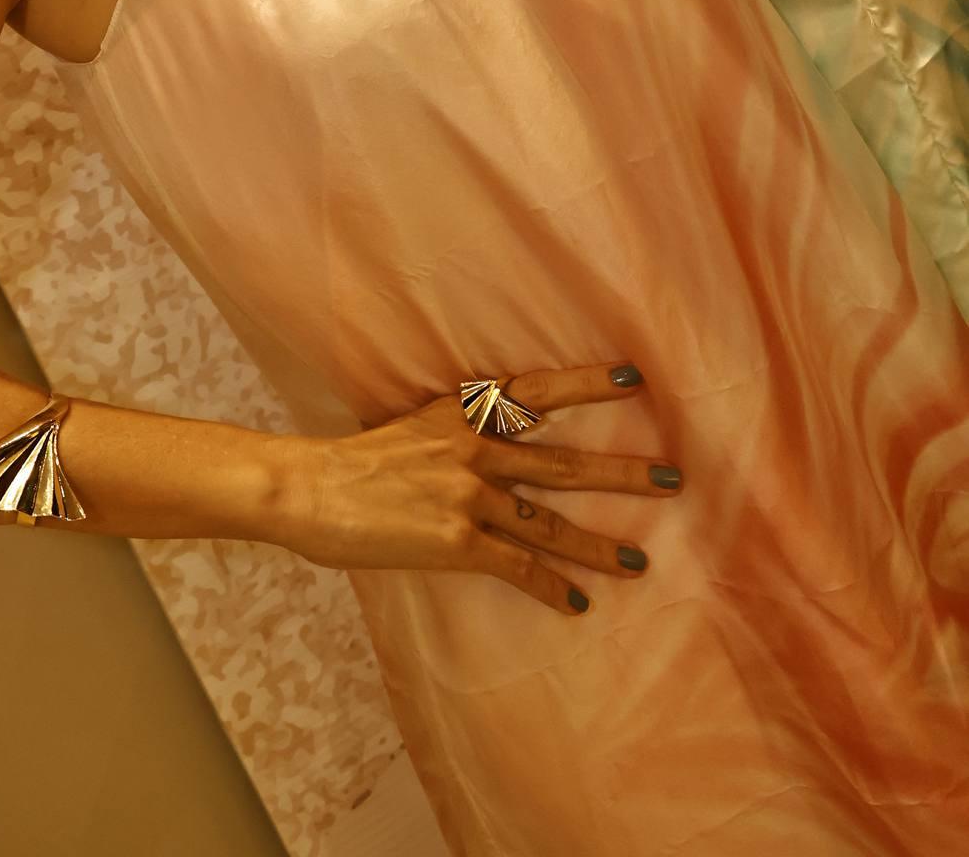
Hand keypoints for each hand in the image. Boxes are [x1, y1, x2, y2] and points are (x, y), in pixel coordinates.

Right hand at [266, 363, 682, 617]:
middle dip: (622, 473)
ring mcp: (468, 495)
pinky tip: (577, 604)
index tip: (634, 377)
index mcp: (463, 413)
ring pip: (551, 522)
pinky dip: (551, 587)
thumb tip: (497, 435)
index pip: (538, 391)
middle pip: (564, 461)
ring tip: (641, 562)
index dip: (588, 384)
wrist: (309, 489)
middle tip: (672, 479)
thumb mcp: (413, 424)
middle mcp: (474, 449)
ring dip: (599, 545)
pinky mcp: (456, 541)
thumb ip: (457, 430)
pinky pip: (517, 566)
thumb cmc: (354, 460)